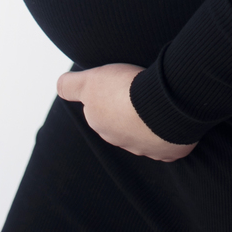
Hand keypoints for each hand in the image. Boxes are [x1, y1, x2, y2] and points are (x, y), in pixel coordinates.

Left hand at [56, 63, 196, 160]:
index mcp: (101, 124)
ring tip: (158, 100)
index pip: (99, 111)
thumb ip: (70, 85)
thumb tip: (59, 86)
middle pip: (122, 124)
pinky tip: (172, 118)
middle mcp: (121, 141)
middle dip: (128, 110)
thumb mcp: (89, 81)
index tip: (119, 83)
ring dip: (150, 120)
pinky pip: (168, 143)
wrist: (162, 106)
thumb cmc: (126, 91)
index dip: (108, 94)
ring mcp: (146, 149)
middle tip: (139, 89)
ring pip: (146, 133)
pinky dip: (170, 132)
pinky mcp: (170, 151)